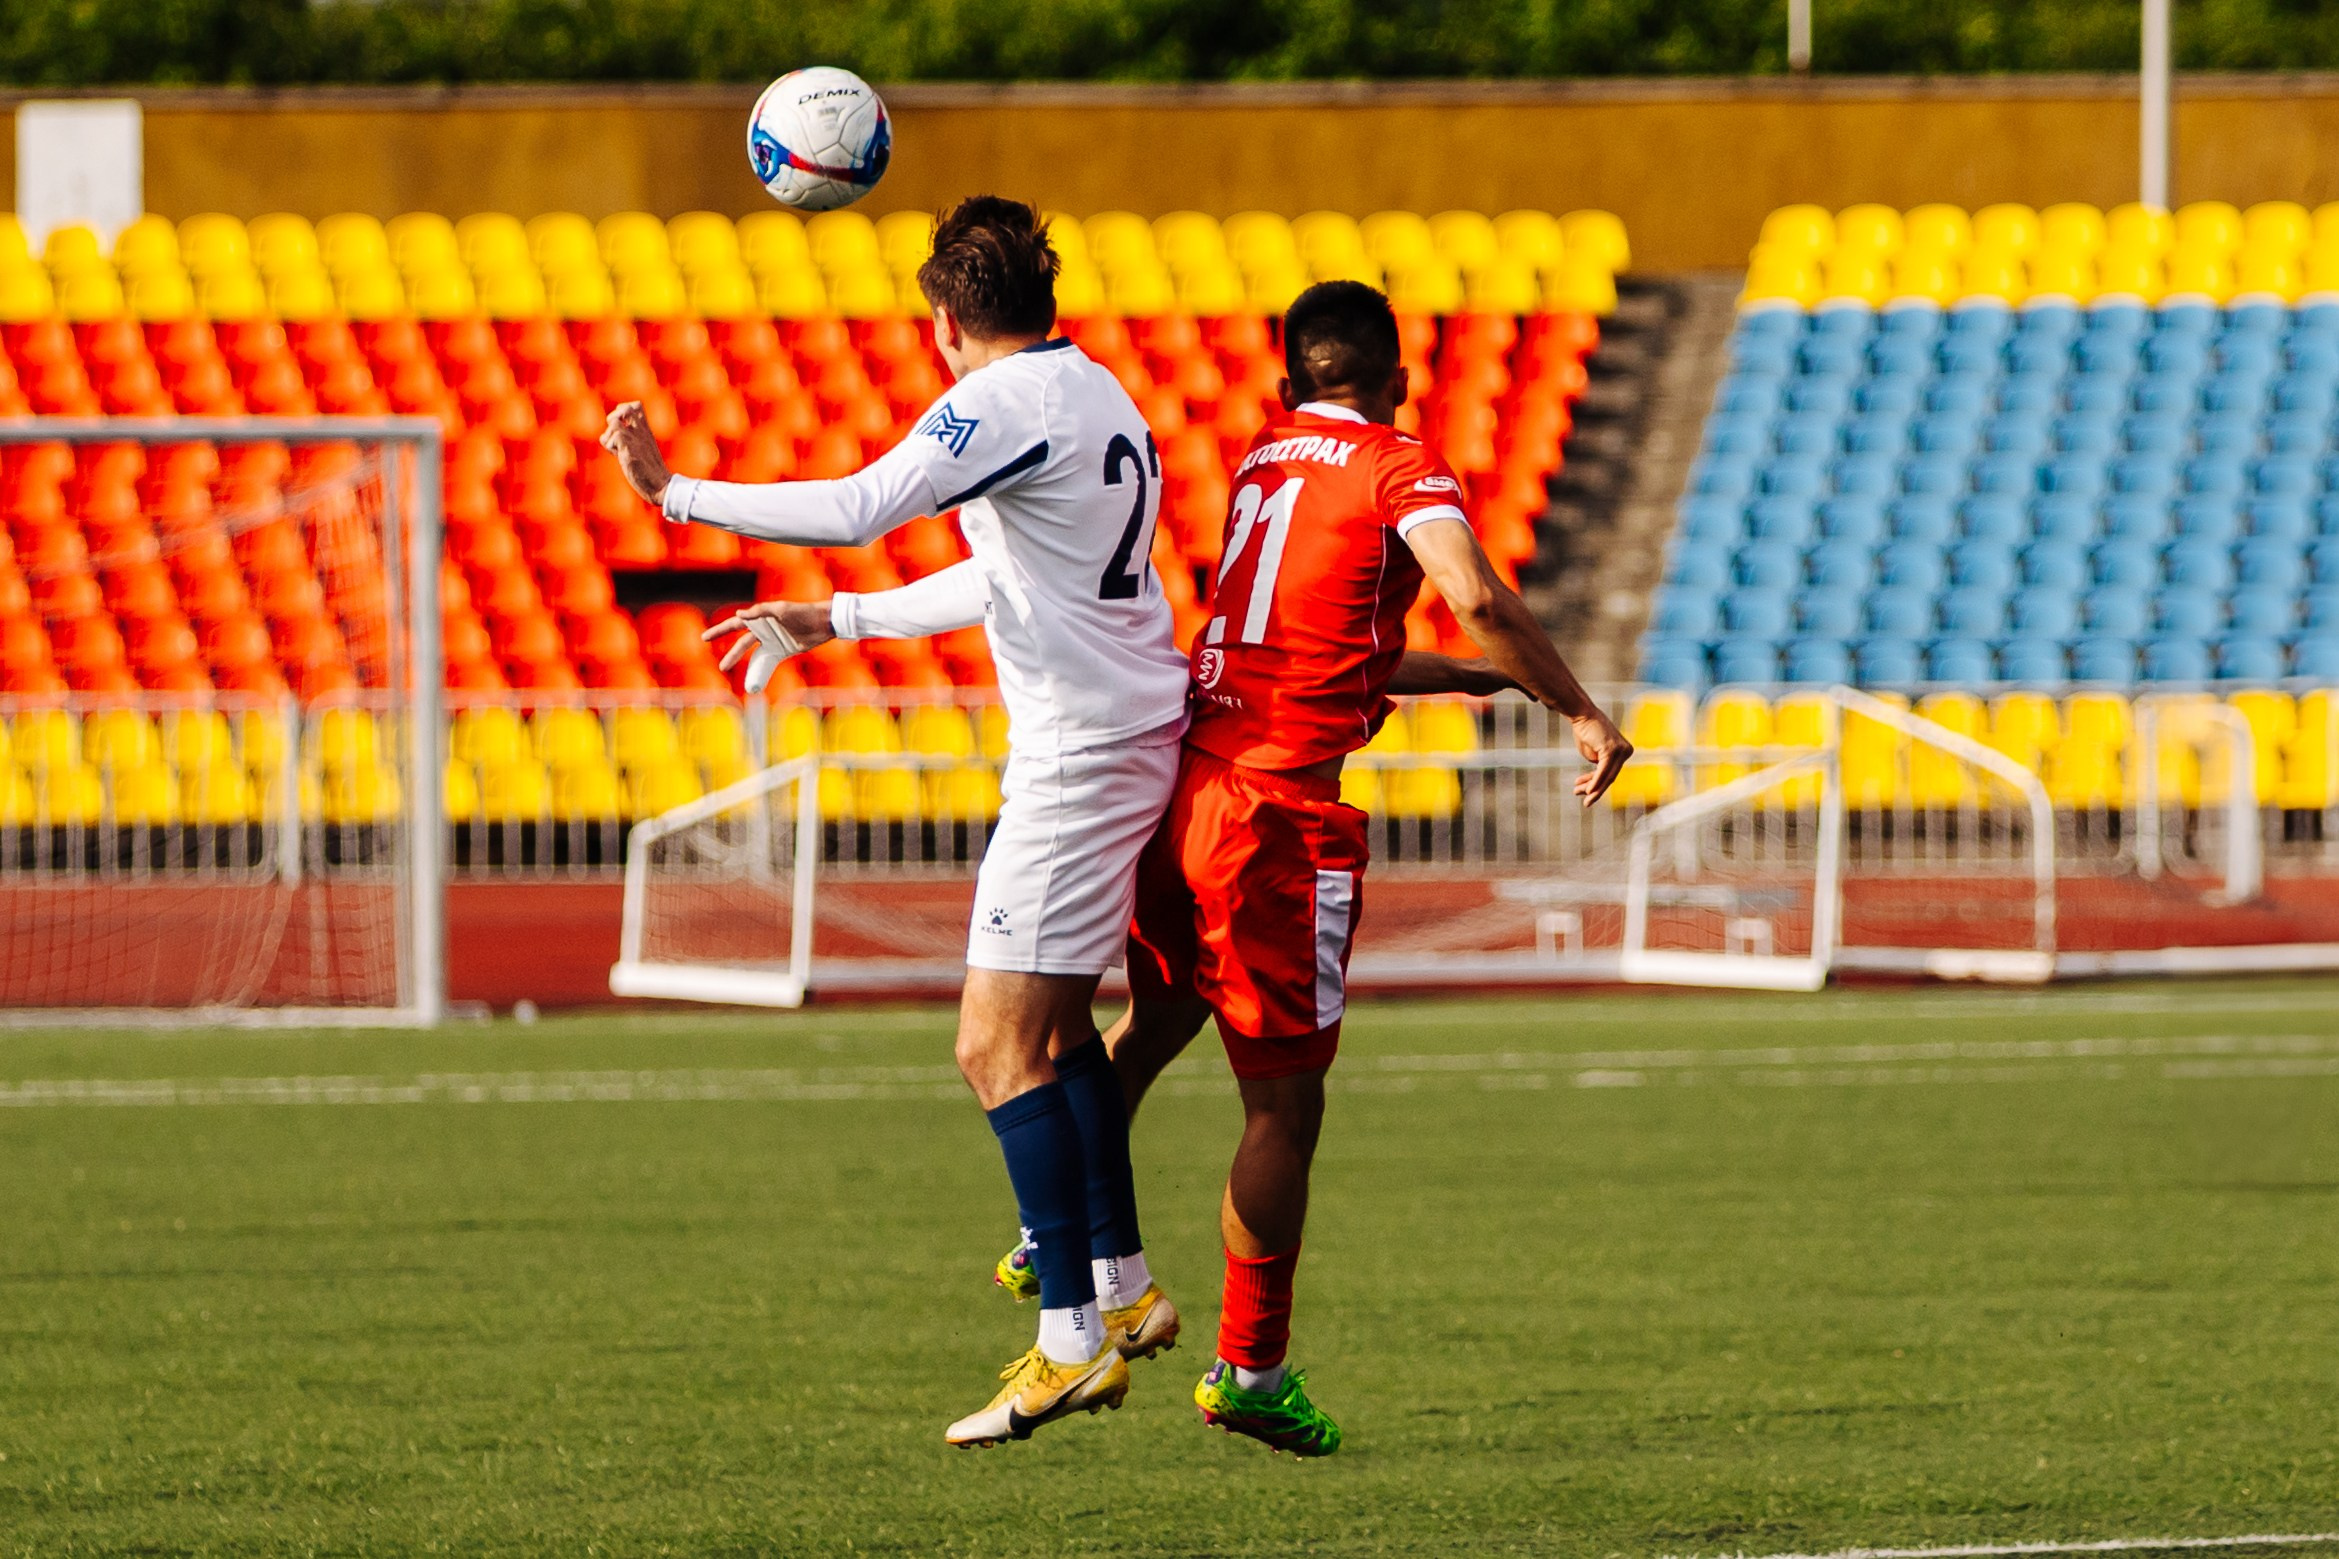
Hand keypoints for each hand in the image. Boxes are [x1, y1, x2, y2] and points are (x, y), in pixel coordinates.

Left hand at [599, 402, 672, 506]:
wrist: (660, 485)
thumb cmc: (650, 473)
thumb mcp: (642, 451)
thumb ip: (628, 441)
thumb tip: (608, 439)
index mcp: (646, 430)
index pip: (635, 406)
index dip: (623, 411)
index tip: (623, 425)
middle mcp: (641, 431)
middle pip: (625, 408)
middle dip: (613, 418)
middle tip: (616, 435)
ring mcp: (635, 439)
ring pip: (613, 423)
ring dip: (609, 437)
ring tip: (617, 450)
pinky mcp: (629, 448)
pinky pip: (613, 437)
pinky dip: (610, 447)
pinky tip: (618, 457)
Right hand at [704, 600, 836, 693]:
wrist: (823, 621)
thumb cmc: (802, 611)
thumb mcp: (781, 609)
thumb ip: (760, 612)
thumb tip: (739, 614)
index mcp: (760, 618)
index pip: (735, 624)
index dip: (720, 631)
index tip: (705, 638)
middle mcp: (764, 630)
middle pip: (742, 644)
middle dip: (732, 655)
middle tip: (722, 667)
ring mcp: (774, 641)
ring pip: (756, 657)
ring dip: (748, 668)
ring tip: (745, 683)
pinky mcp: (784, 650)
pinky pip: (770, 662)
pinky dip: (763, 671)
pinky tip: (756, 682)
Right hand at [1568, 711, 1632, 806]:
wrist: (1582, 715)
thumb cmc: (1586, 731)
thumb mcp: (1593, 753)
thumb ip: (1599, 766)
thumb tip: (1598, 781)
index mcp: (1624, 751)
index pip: (1610, 772)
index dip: (1596, 783)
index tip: (1582, 789)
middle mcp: (1626, 751)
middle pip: (1611, 776)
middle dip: (1595, 789)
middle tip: (1585, 800)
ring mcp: (1621, 751)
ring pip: (1608, 776)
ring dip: (1594, 789)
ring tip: (1580, 796)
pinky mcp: (1612, 750)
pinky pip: (1603, 771)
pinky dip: (1595, 782)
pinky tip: (1588, 790)